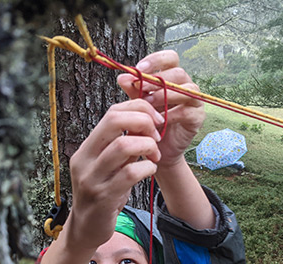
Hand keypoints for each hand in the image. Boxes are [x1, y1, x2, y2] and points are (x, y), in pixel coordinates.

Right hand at [69, 99, 162, 247]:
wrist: (87, 227)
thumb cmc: (102, 193)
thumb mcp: (107, 166)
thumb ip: (122, 146)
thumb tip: (146, 122)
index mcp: (86, 148)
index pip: (111, 113)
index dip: (137, 110)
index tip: (155, 120)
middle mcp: (84, 159)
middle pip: (114, 121)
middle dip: (143, 121)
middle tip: (157, 135)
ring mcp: (91, 178)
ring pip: (123, 145)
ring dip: (147, 146)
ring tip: (154, 155)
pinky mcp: (103, 196)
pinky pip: (130, 173)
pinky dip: (147, 167)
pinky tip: (150, 170)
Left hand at [117, 50, 204, 168]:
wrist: (156, 149)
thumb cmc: (149, 123)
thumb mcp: (139, 104)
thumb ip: (133, 90)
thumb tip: (122, 76)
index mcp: (172, 78)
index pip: (170, 58)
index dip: (156, 60)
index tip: (139, 68)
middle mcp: (185, 86)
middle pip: (179, 72)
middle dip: (158, 78)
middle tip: (140, 86)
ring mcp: (194, 101)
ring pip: (188, 89)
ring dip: (165, 94)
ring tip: (148, 103)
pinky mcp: (197, 118)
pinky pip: (187, 111)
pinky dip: (172, 114)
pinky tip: (159, 120)